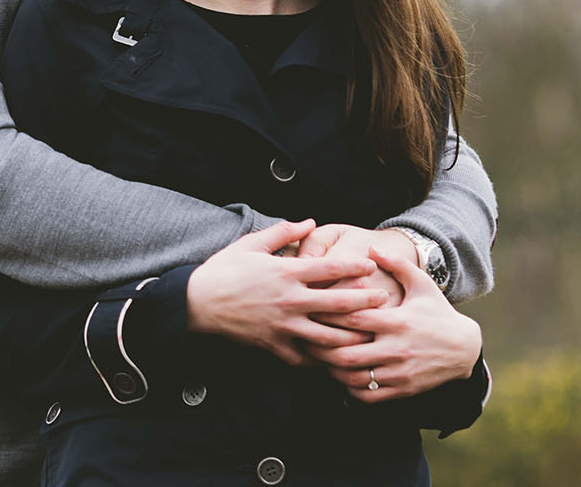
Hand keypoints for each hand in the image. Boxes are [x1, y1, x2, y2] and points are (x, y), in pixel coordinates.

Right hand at [187, 220, 391, 365]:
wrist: (197, 302)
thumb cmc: (223, 270)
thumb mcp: (250, 244)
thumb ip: (283, 232)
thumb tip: (309, 221)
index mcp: (286, 273)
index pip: (330, 268)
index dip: (354, 266)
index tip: (371, 266)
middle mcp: (290, 301)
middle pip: (338, 303)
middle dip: (365, 302)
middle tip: (384, 300)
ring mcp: (284, 326)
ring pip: (328, 337)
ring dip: (351, 336)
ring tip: (368, 334)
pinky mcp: (274, 346)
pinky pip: (305, 358)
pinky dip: (320, 359)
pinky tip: (332, 358)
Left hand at [304, 245, 481, 401]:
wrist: (465, 348)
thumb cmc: (437, 312)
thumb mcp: (422, 284)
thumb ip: (397, 264)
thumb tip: (371, 247)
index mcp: (397, 321)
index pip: (353, 318)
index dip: (328, 314)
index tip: (311, 308)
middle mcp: (397, 349)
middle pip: (347, 353)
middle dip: (321, 348)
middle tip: (305, 338)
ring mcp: (399, 372)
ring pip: (354, 378)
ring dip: (332, 370)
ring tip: (318, 358)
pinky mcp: (403, 390)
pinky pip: (369, 396)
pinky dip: (349, 388)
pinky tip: (340, 375)